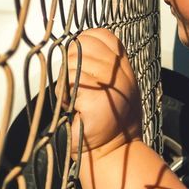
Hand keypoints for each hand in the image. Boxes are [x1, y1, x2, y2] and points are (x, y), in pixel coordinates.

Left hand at [62, 28, 143, 158]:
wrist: (111, 154)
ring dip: (66, 84)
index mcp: (122, 66)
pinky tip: (78, 110)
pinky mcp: (96, 98)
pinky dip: (65, 98)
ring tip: (80, 102)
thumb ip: (97, 64)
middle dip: (71, 65)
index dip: (83, 43)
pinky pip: (66, 84)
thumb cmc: (103, 123)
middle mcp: (120, 72)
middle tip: (80, 90)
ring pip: (71, 64)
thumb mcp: (107, 87)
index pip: (99, 35)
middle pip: (81, 45)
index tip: (81, 66)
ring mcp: (111, 84)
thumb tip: (72, 44)